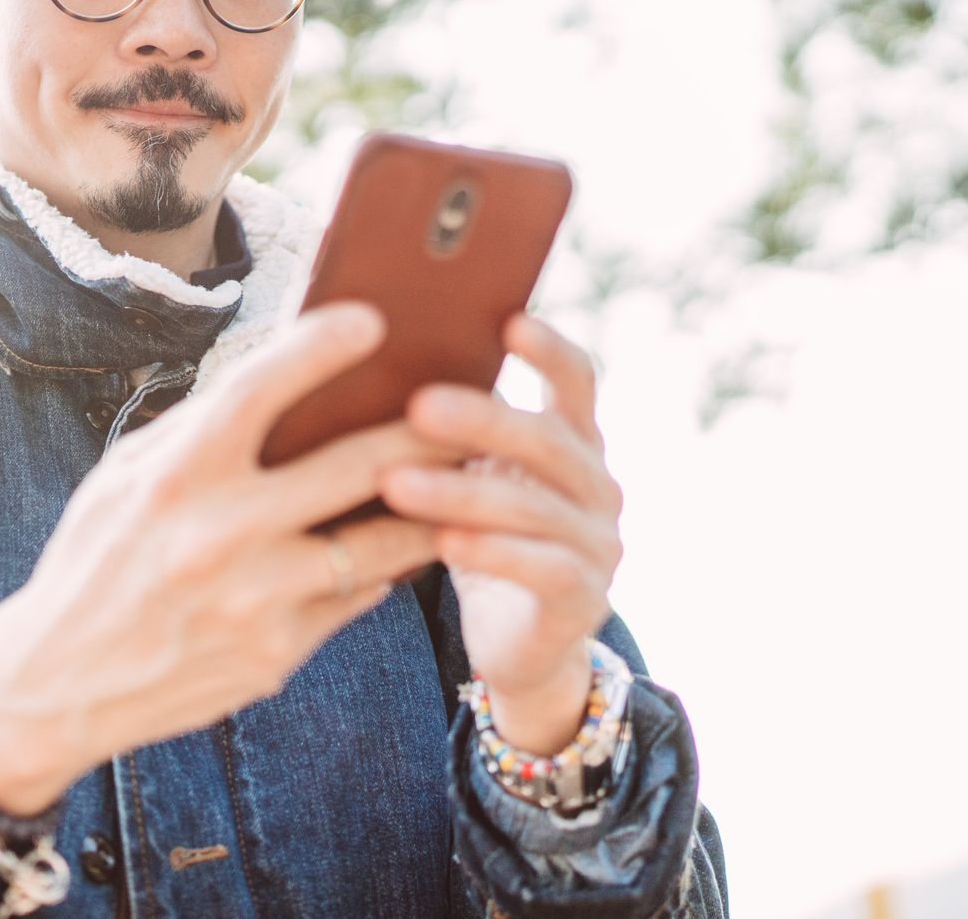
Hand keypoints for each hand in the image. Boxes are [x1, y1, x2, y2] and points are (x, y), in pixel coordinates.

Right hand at [0, 302, 453, 813]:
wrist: (59, 682)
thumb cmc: (98, 556)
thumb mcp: (126, 475)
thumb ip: (203, 425)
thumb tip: (287, 368)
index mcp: (174, 474)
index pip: (259, 387)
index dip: (320, 346)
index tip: (373, 318)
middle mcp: (218, 534)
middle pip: (355, 465)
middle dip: (427, 428)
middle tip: (472, 402)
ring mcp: (255, 600)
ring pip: (382, 541)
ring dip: (435, 503)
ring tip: (470, 472)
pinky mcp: (278, 652)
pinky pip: (357, 595)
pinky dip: (388, 563)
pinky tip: (413, 536)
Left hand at [377, 316, 622, 754]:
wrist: (520, 647)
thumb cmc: (479, 540)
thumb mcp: (471, 479)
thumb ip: (452, 433)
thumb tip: (368, 367)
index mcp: (574, 444)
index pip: (577, 381)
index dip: (549, 350)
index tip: (508, 320)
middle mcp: (598, 487)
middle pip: (548, 440)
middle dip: (482, 421)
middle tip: (417, 405)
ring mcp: (599, 545)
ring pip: (536, 508)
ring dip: (462, 492)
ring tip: (395, 482)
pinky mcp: (584, 600)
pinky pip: (542, 568)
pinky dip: (492, 552)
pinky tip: (443, 543)